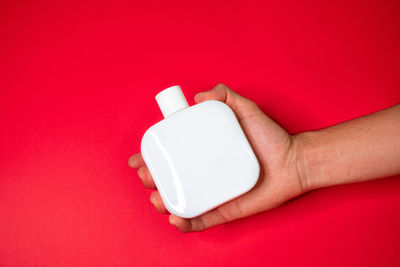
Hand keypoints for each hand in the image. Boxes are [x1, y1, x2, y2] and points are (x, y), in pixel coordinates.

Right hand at [129, 84, 306, 231]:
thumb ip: (225, 95)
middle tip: (149, 175)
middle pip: (169, 179)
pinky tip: (176, 218)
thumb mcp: (246, 109)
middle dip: (151, 179)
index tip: (139, 157)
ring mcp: (212, 192)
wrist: (294, 162)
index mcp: (203, 152)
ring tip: (159, 198)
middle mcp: (203, 172)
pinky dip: (185, 223)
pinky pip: (201, 220)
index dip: (150, 157)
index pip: (170, 154)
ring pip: (180, 201)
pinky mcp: (224, 210)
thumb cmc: (270, 137)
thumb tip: (198, 96)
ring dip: (162, 203)